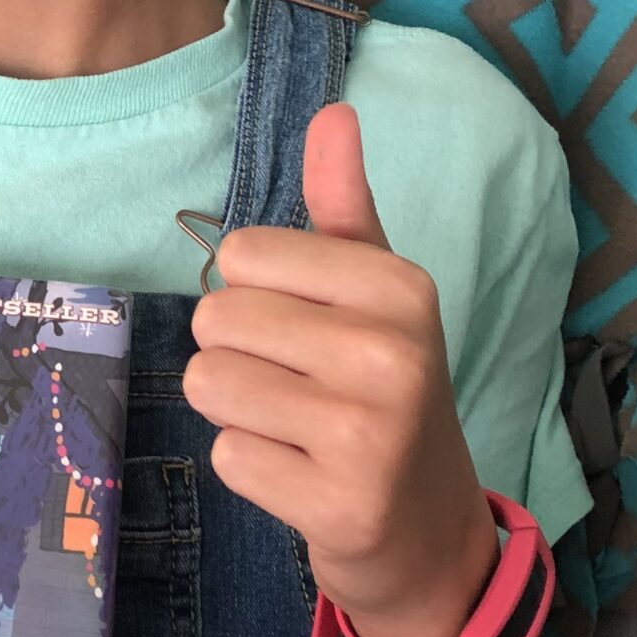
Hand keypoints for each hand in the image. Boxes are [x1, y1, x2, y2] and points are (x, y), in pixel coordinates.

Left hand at [182, 104, 498, 636]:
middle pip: (215, 320)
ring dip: (236, 410)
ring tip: (296, 426)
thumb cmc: (384, 388)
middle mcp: (392, 354)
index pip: (241, 254)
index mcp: (401, 288)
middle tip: (300, 386)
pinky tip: (302, 473)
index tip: (307, 328)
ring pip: (209, 385)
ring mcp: (368, 434)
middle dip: (239, 354)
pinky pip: (226, 455)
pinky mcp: (338, 503)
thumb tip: (333, 111)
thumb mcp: (375, 291)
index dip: (253, 293)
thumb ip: (343, 205)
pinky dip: (250, 467)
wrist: (427, 525)